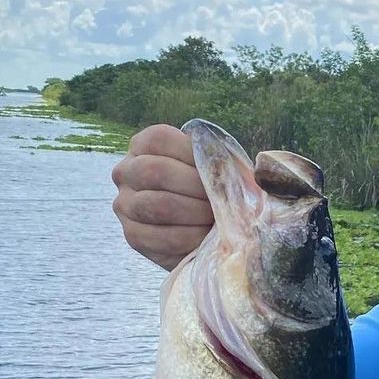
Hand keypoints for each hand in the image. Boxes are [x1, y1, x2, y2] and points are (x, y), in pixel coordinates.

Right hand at [112, 125, 212, 269]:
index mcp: (143, 145)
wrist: (200, 233)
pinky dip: (190, 238)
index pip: (161, 140)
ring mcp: (125, 204)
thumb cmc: (211, 193)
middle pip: (157, 171)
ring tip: (214, 219)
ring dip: (195, 214)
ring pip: (159, 205)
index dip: (194, 155)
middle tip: (220, 202)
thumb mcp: (214, 170)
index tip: (219, 173)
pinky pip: (161, 237)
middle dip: (196, 188)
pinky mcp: (133, 236)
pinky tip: (204, 238)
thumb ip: (220, 162)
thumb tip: (253, 169)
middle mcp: (126, 171)